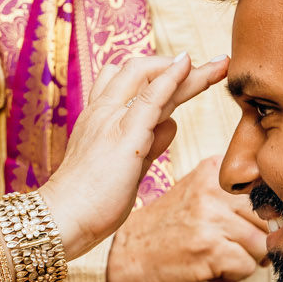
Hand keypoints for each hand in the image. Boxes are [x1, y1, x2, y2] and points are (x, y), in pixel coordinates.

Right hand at [37, 53, 227, 259]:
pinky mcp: (126, 135)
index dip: (162, 74)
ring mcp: (112, 119)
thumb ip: (149, 143)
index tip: (190, 72)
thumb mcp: (127, 166)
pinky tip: (189, 66)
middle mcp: (103, 111)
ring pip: (148, 78)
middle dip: (180, 65)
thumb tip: (170, 125)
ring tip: (219, 65)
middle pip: (142, 72)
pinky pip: (151, 97)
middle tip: (217, 64)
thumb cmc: (90, 199)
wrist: (63, 218)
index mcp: (100, 117)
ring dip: (188, 71)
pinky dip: (172, 78)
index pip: (130, 82)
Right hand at [105, 154, 269, 281]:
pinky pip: (247, 267)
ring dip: (243, 259)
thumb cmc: (167, 228)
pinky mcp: (211, 249)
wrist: (128, 252)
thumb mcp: (198, 195)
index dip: (260, 216)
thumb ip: (236, 198)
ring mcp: (212, 219)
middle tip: (226, 245)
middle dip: (254, 240)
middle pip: (268, 220)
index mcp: (214, 171)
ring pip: (262, 246)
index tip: (244, 226)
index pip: (266, 192)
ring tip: (215, 256)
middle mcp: (214, 190)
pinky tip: (209, 268)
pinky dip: (232, 275)